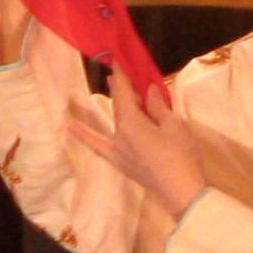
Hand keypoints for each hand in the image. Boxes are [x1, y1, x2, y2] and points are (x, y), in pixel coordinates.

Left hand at [65, 71, 206, 219]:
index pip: (123, 94)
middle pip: (119, 108)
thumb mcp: (174, 126)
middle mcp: (119, 137)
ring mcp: (118, 152)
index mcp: (131, 124)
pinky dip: (85, 136)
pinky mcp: (122, 164)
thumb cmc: (181, 156)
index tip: (116, 60)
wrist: (182, 193)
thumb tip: (149, 91)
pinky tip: (69, 128)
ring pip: (111, 124)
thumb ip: (158, 107)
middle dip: (121, 90)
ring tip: (104, 87)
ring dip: (110, 107)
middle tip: (121, 73)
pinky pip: (99, 147)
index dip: (121, 76)